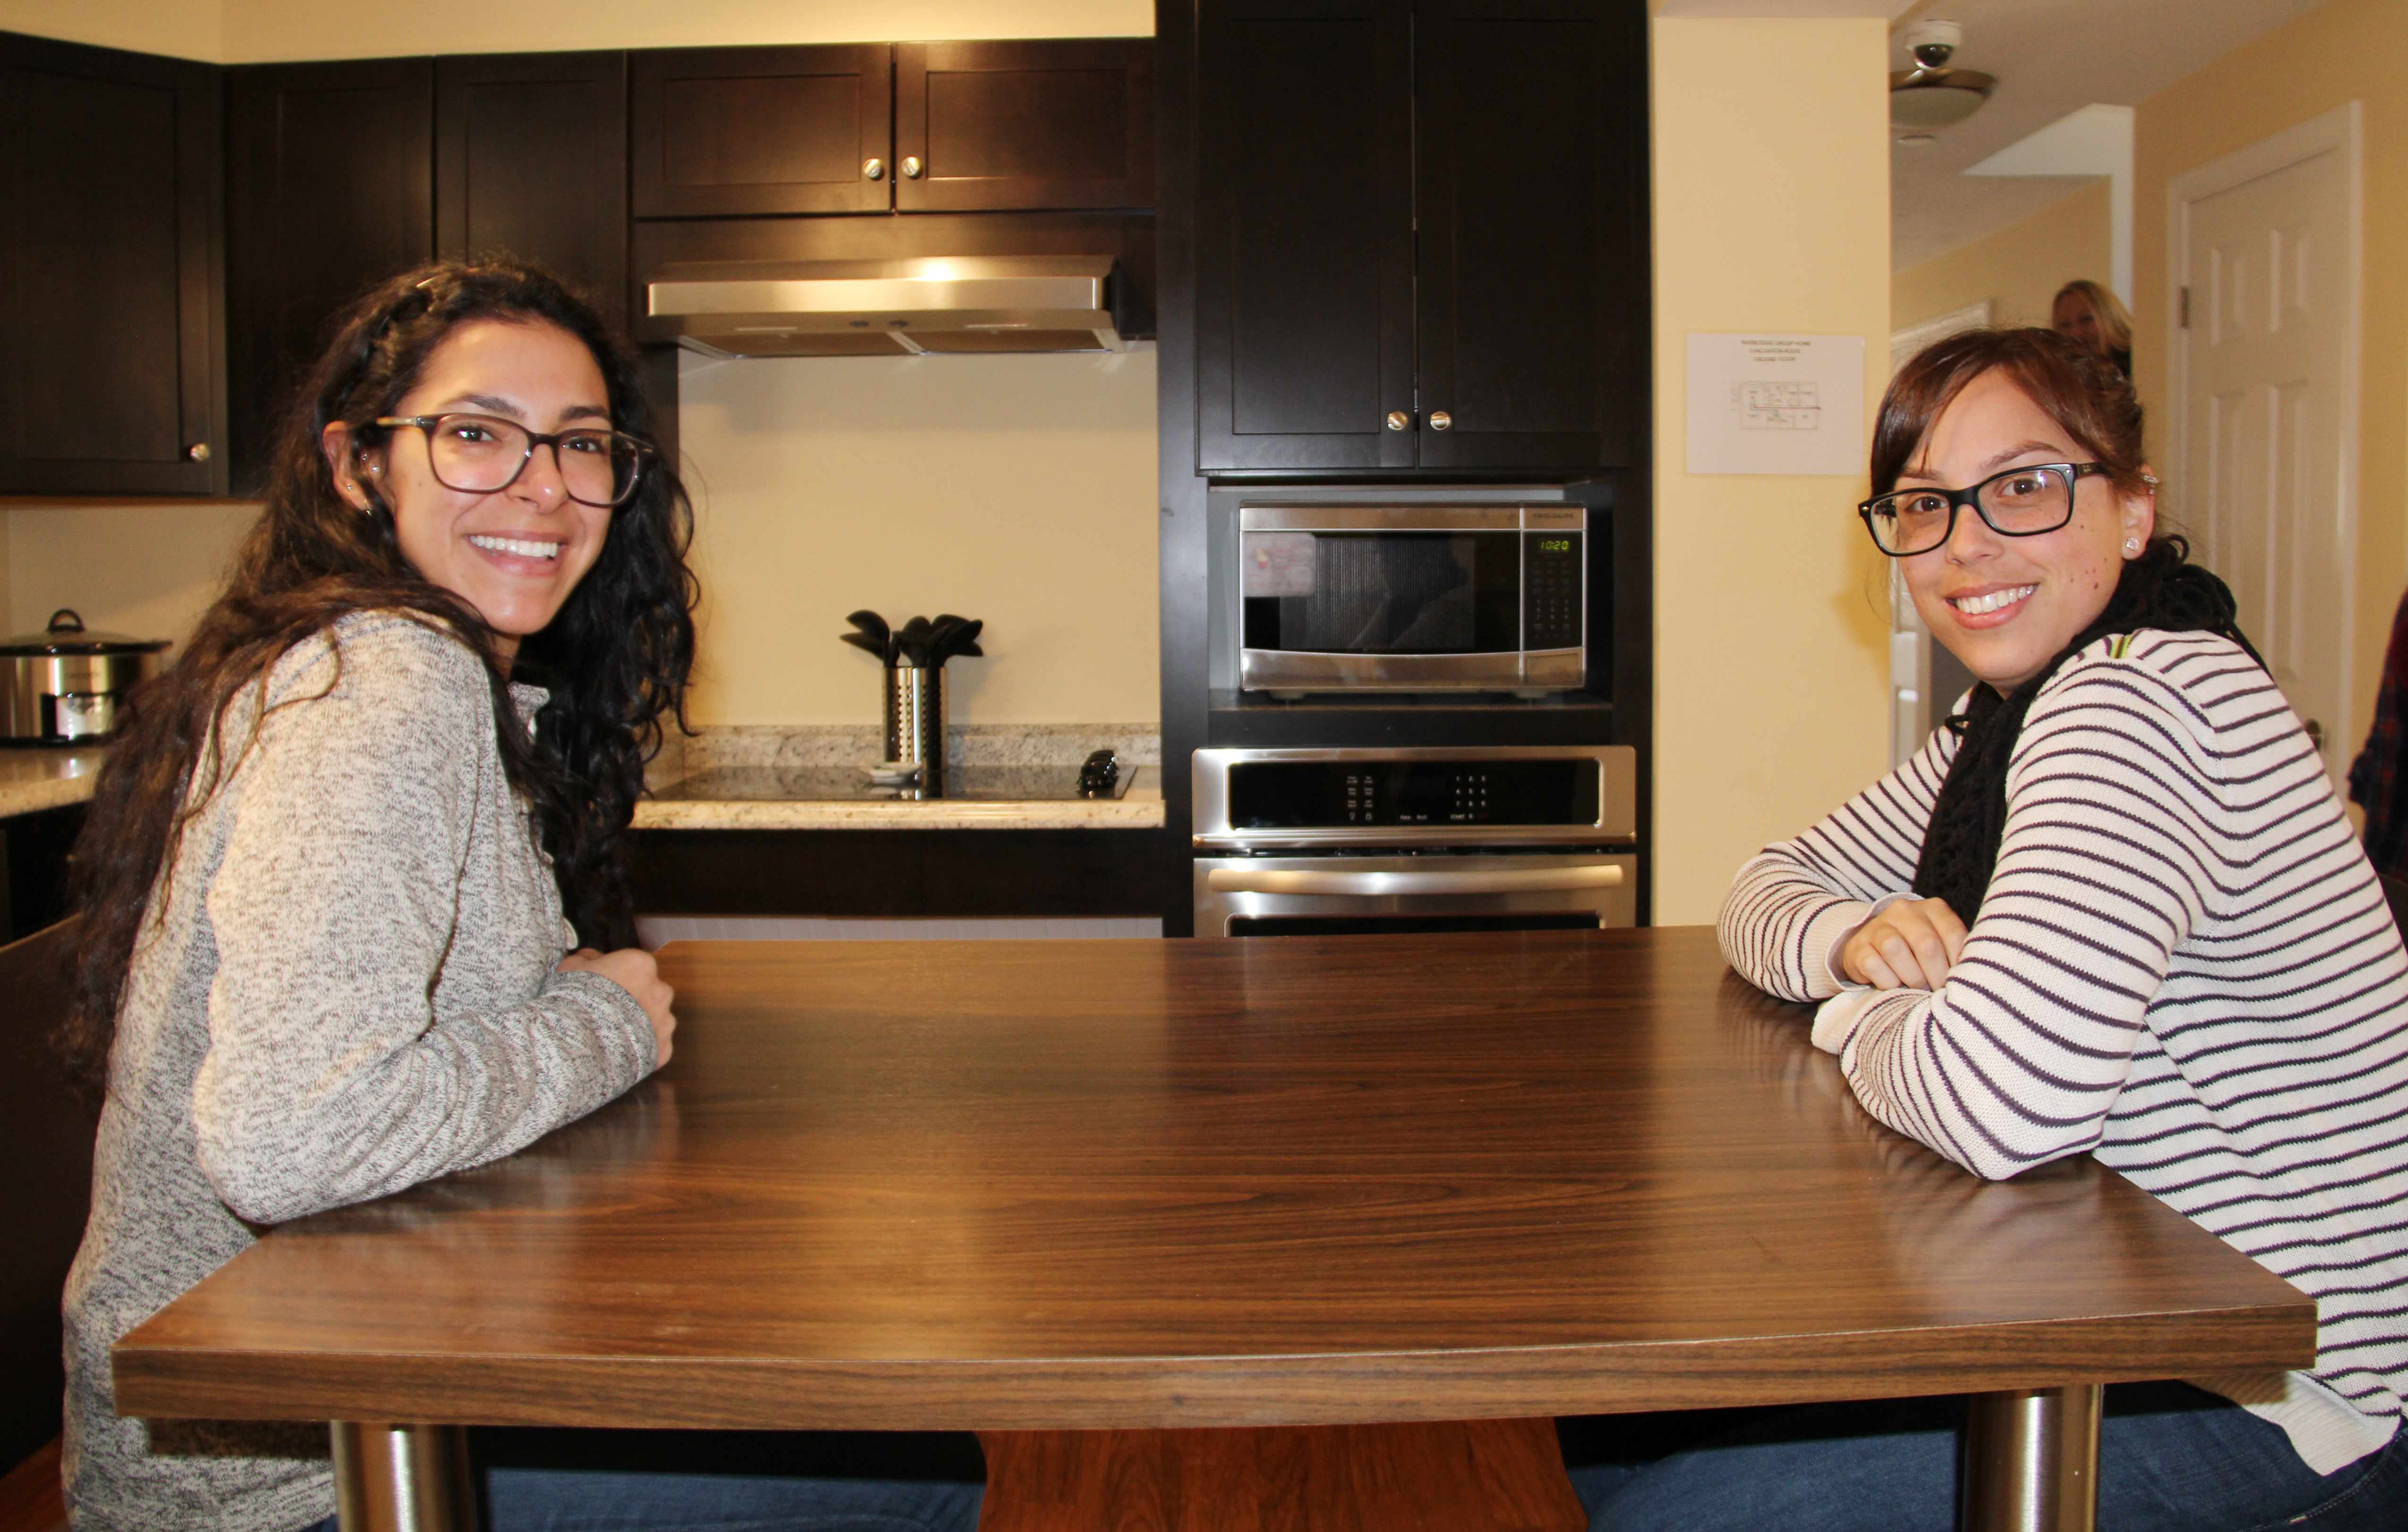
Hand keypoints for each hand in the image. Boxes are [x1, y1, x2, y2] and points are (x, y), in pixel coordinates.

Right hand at [558, 947, 676, 1066]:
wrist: (582, 1041)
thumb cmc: (577, 1000)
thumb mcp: (572, 968)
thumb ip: (587, 958)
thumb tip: (591, 956)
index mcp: (641, 965)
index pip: (636, 966)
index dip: (619, 977)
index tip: (605, 987)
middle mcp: (660, 990)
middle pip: (649, 992)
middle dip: (634, 1000)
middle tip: (610, 1011)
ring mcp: (665, 1020)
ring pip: (655, 1019)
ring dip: (641, 1023)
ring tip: (615, 1034)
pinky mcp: (663, 1047)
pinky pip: (655, 1045)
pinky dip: (642, 1047)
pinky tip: (622, 1051)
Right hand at [1840, 897, 1967, 991]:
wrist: (1873, 949)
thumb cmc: (1917, 952)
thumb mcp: (1940, 944)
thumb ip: (1956, 952)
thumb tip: (1971, 976)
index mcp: (1932, 908)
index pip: (1954, 934)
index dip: (1958, 964)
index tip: (1957, 981)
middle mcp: (1904, 910)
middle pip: (1926, 945)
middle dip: (1935, 975)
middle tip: (1937, 990)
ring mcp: (1878, 926)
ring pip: (1896, 951)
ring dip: (1911, 978)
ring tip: (1915, 986)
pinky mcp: (1858, 945)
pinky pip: (1874, 966)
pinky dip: (1887, 982)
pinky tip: (1893, 983)